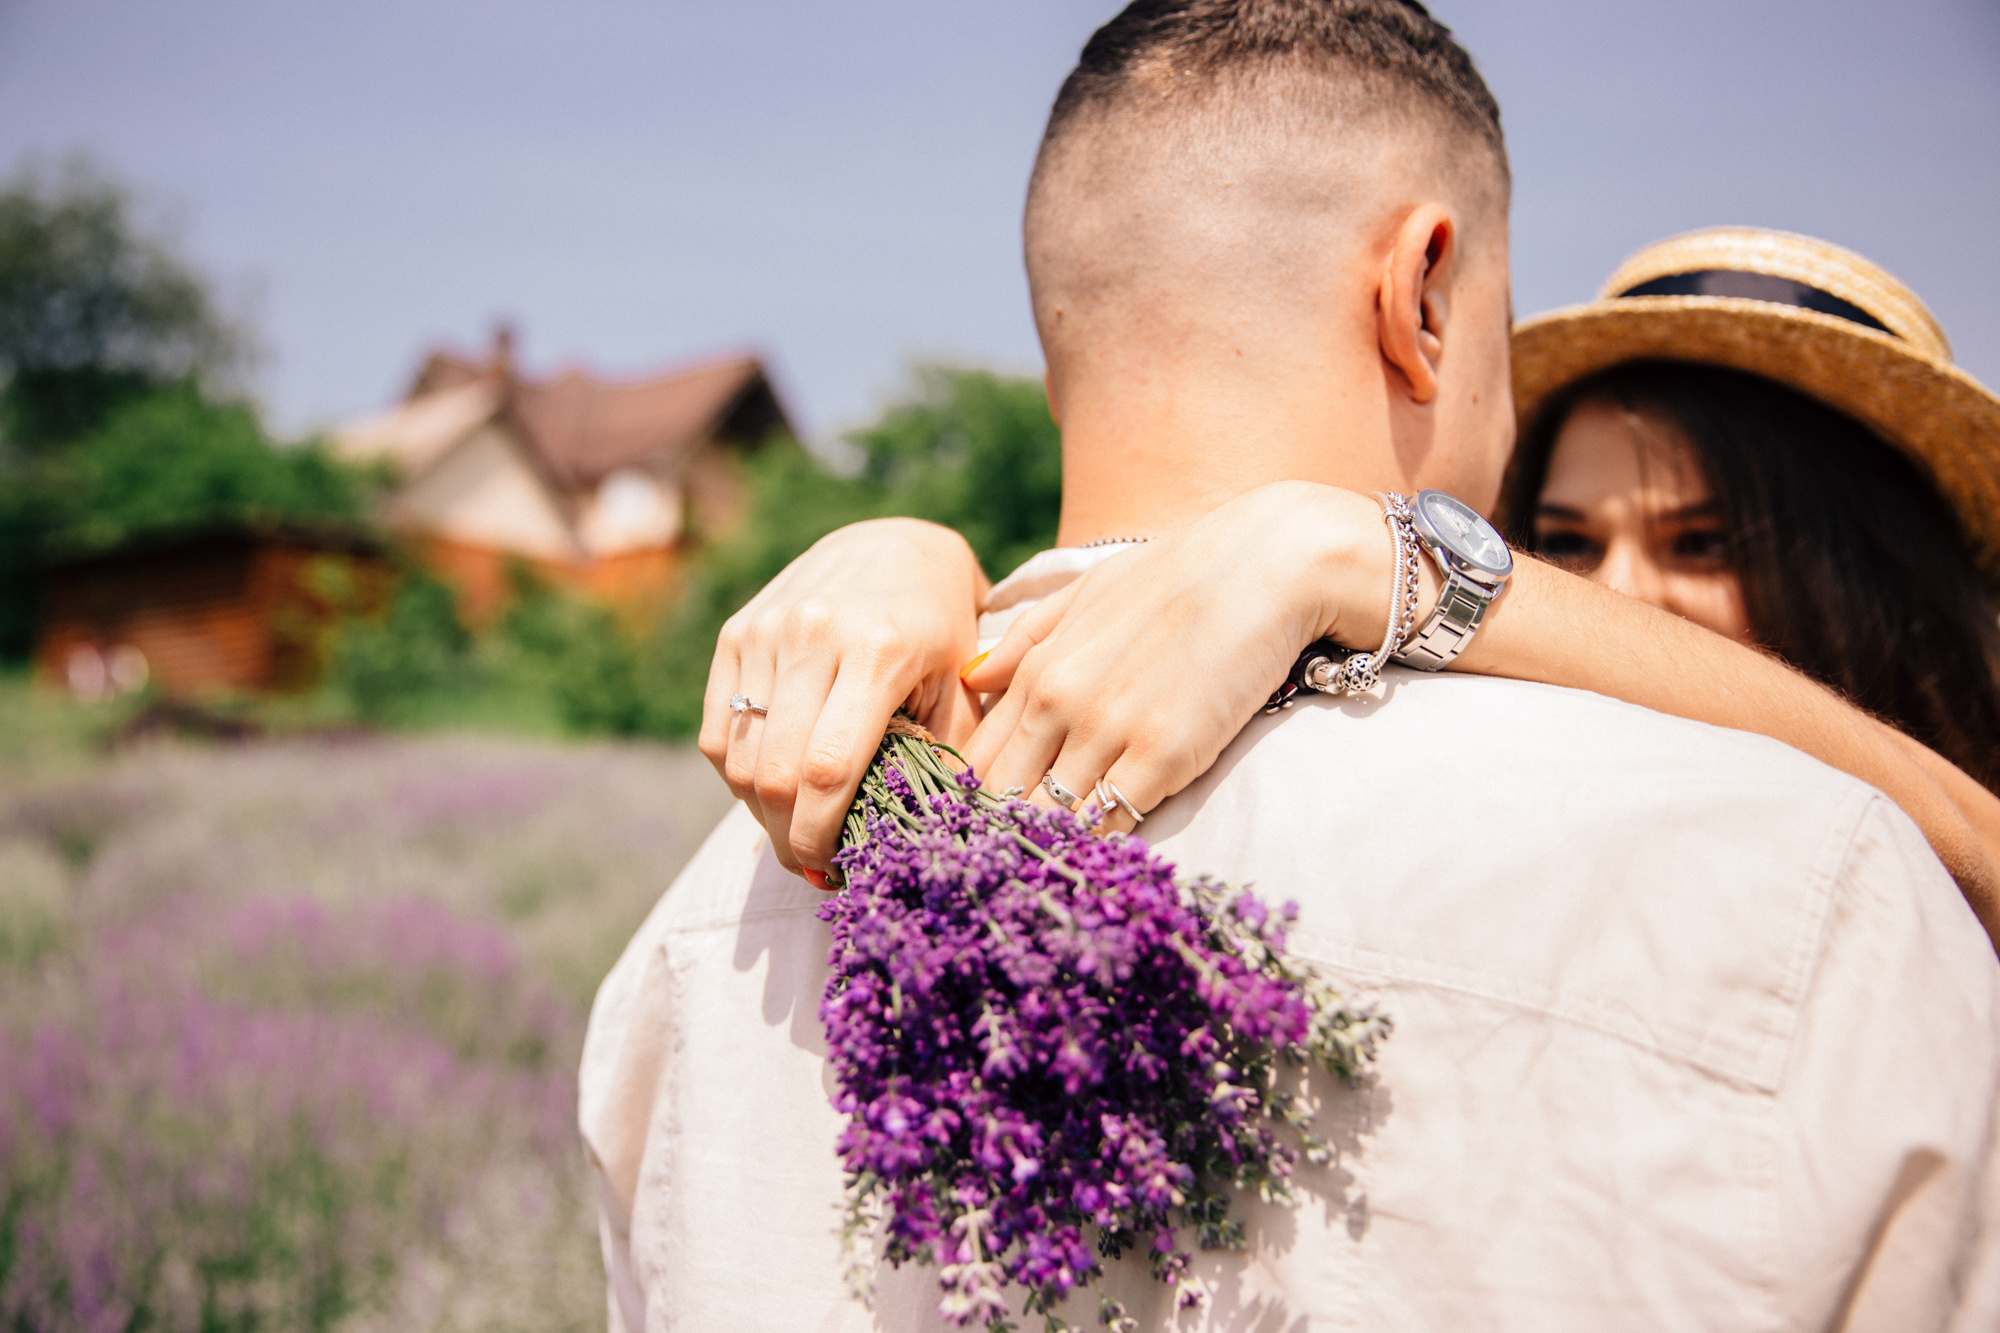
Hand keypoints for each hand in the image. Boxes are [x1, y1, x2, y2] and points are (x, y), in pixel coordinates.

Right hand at [699, 518, 987, 876]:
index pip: (827, 770)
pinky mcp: (735, 632)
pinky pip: (715, 730)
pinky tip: (771, 791)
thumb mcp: (960, 685)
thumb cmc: (940, 627)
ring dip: (760, 813)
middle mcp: (813, 635)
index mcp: (878, 651)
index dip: (820, 837)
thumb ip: (947, 755)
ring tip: (794, 832)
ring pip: (737, 757)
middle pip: (775, 773)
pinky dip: (738, 775)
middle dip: (788, 838)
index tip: (832, 873)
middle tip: (811, 866)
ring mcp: (765, 630)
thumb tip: (927, 841)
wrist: (893, 544)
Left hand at [961, 482, 1400, 829]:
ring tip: (1057, 868)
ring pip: (1054, 817)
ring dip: (1053, 844)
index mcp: (1037, 670)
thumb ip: (1028, 637)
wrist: (1264, 563)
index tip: (993, 825)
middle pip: (1006, 797)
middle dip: (1007, 830)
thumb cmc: (1177, 575)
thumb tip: (973, 679)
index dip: (980, 801)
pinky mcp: (1163, 756)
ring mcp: (1109, 731)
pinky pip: (1113, 822)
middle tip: (1018, 860)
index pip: (981, 761)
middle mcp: (1060, 703)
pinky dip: (1103, 846)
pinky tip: (1103, 859)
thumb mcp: (1088, 591)